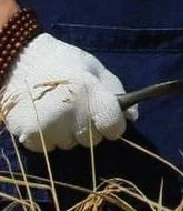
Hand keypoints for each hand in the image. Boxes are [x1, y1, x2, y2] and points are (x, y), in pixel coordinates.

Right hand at [1, 33, 136, 151]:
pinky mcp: (29, 136)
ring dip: (69, 134)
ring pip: (71, 145)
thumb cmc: (64, 63)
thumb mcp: (95, 69)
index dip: (114, 125)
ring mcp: (48, 126)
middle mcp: (69, 111)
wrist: (21, 61)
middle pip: (93, 139)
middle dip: (91, 128)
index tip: (109, 120)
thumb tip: (132, 117)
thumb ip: (115, 91)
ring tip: (59, 112)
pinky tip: (44, 119)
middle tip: (79, 110)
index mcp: (89, 90)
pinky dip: (49, 138)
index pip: (113, 126)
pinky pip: (49, 148)